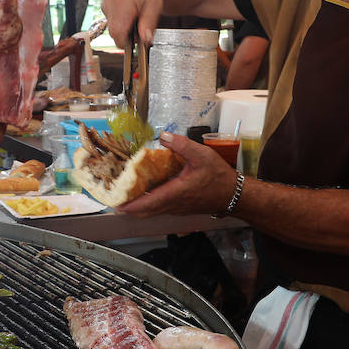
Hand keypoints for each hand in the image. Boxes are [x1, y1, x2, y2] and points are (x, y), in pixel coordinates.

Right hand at [102, 0, 164, 48]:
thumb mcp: (155, 6)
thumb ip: (148, 24)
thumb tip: (145, 41)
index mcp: (122, 3)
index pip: (117, 34)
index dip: (126, 43)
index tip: (137, 43)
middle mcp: (110, 3)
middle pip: (113, 32)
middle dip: (126, 35)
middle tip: (140, 27)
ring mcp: (105, 3)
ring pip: (112, 27)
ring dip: (123, 27)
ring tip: (136, 16)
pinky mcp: (104, 5)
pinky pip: (110, 21)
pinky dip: (120, 21)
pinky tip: (129, 12)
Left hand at [118, 132, 238, 217]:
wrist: (233, 195)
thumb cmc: (219, 177)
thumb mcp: (202, 155)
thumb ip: (181, 145)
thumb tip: (164, 136)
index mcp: (176, 193)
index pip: (148, 202)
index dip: (131, 205)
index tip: (117, 204)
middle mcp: (173, 204)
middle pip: (145, 211)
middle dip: (129, 207)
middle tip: (114, 199)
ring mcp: (176, 208)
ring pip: (152, 211)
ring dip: (138, 205)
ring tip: (125, 195)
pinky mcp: (180, 208)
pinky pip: (159, 208)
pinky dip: (148, 204)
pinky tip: (145, 192)